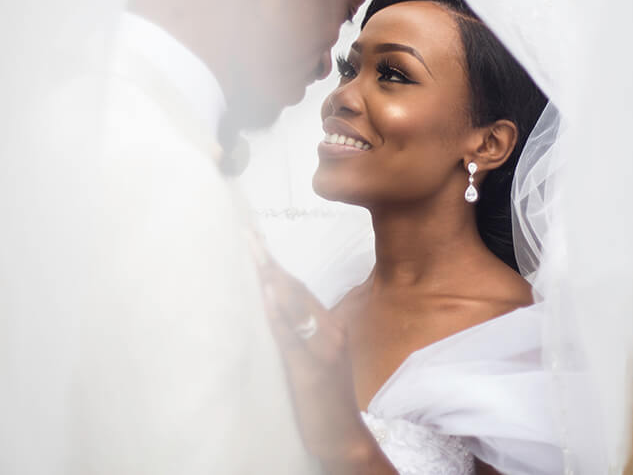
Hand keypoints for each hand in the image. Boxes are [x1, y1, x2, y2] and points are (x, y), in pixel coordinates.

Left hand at [251, 237, 392, 471]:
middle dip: (269, 261)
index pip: (298, 287)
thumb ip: (301, 334)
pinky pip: (292, 337)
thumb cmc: (326, 398)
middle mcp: (330, 331)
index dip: (276, 264)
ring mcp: (323, 350)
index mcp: (329, 326)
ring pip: (294, 305)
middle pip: (295, 288)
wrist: (344, 438)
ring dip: (271, 276)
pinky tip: (267, 292)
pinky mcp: (311, 370)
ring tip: (252, 250)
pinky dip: (279, 312)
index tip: (257, 240)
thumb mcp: (316, 359)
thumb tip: (272, 309)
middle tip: (247, 233)